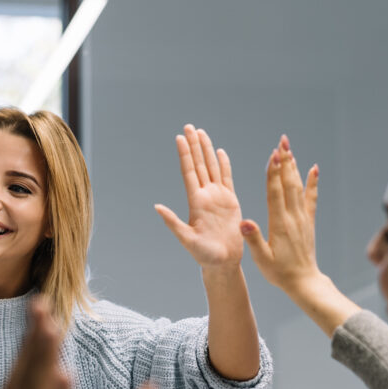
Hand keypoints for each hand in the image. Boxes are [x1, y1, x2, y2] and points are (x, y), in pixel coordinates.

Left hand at [155, 124, 243, 268]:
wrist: (223, 262)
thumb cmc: (204, 255)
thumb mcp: (186, 239)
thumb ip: (173, 222)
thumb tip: (157, 207)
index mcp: (195, 202)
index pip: (189, 172)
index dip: (185, 155)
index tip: (180, 138)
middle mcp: (205, 196)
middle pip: (199, 165)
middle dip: (194, 145)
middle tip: (189, 126)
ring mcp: (217, 197)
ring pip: (212, 167)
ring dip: (206, 150)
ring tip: (202, 132)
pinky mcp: (230, 201)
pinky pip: (227, 178)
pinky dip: (224, 164)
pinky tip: (220, 152)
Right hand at [240, 135, 322, 293]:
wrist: (303, 282)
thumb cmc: (279, 273)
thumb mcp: (262, 259)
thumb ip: (253, 239)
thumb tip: (244, 222)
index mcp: (280, 224)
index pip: (275, 193)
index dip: (274, 173)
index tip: (273, 155)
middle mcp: (293, 217)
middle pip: (288, 184)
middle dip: (285, 161)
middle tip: (282, 141)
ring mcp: (303, 218)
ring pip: (298, 187)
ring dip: (294, 166)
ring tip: (289, 148)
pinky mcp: (308, 221)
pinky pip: (311, 198)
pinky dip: (312, 182)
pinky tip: (313, 168)